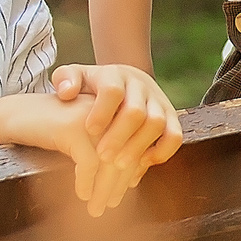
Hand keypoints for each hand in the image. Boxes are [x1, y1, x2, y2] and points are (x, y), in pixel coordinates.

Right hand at [0, 91, 133, 216]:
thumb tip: (133, 179)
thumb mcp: (84, 135)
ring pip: (108, 161)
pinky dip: (85, 183)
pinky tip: (82, 195)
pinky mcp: (72, 128)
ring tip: (96, 209)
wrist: (14, 113)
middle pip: (125, 153)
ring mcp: (91, 118)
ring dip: (103, 190)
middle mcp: (108, 110)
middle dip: (120, 184)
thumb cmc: (50, 128)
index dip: (133, 170)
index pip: (135, 144)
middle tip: (112, 205)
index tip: (127, 190)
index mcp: (116, 109)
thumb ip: (107, 148)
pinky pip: (87, 163)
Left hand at [50, 62, 182, 194]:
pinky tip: (143, 164)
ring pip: (157, 123)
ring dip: (138, 146)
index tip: (89, 130)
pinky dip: (162, 151)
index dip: (102, 112)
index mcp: (116, 75)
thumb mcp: (76, 76)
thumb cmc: (93, 86)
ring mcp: (159, 101)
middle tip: (103, 156)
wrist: (125, 82)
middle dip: (119, 136)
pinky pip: (175, 135)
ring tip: (119, 165)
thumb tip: (67, 93)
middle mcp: (141, 86)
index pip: (112, 91)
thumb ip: (65, 80)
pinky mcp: (171, 116)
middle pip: (136, 111)